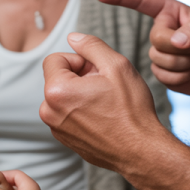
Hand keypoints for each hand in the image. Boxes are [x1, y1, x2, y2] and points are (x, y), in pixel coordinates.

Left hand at [40, 33, 169, 172]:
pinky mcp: (65, 140)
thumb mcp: (116, 66)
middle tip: (106, 87)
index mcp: (56, 90)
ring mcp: (56, 128)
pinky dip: (81, 111)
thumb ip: (91, 46)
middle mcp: (49, 111)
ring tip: (106, 103)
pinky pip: (68, 114)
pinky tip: (104, 118)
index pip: (55, 59)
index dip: (79, 60)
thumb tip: (73, 37)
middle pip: (59, 77)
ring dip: (81, 94)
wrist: (141, 151)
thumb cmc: (131, 109)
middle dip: (80, 77)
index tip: (98, 72)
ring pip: (64, 96)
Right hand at [96, 0, 189, 100]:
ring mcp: (160, 52)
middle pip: (156, 38)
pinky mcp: (161, 72)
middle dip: (179, 47)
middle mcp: (162, 30)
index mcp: (171, 13)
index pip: (142, 1)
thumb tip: (177, 41)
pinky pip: (162, 76)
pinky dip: (181, 77)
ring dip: (183, 63)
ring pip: (158, 59)